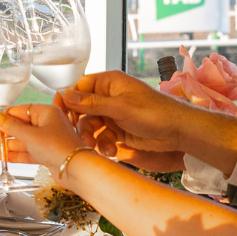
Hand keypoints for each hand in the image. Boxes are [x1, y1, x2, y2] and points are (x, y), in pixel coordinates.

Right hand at [0, 104, 82, 177]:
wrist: (75, 169)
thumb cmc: (59, 148)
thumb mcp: (30, 135)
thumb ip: (10, 126)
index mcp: (46, 112)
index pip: (17, 112)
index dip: (0, 118)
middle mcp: (47, 124)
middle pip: (17, 126)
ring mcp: (47, 139)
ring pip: (21, 140)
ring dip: (4, 144)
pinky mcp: (47, 154)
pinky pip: (27, 152)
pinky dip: (14, 154)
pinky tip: (2, 155)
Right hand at [63, 70, 186, 165]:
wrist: (178, 132)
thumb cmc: (155, 112)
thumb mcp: (121, 107)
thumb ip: (92, 103)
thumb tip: (66, 96)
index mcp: (108, 83)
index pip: (78, 87)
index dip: (67, 100)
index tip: (58, 113)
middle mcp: (108, 97)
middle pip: (81, 110)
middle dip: (80, 125)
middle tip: (80, 137)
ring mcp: (112, 114)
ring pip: (89, 126)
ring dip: (91, 138)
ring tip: (98, 147)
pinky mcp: (116, 129)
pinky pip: (100, 136)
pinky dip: (103, 145)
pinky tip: (111, 152)